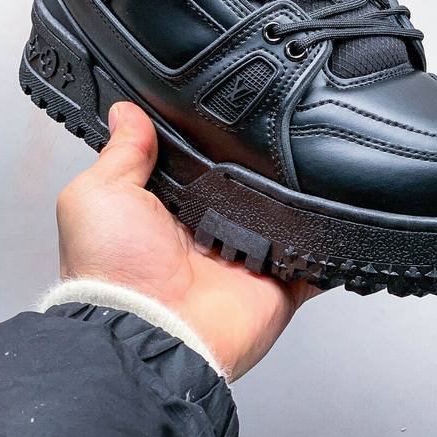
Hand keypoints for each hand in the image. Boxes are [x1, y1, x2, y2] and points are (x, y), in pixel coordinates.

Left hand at [56, 102, 319, 379]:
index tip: (233, 105)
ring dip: (298, 192)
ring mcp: (249, 255)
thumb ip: (121, 153)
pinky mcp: (281, 280)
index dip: (214, 137)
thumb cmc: (113, 271)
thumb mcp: (98, 195)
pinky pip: (316, 255)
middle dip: (263, 160)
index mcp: (172, 207)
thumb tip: (125, 112)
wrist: (148, 331)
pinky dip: (328, 238)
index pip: (203, 160)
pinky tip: (338, 209)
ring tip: (314, 155)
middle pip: (250, 182)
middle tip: (278, 128)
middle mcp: (212, 229)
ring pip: (288, 211)